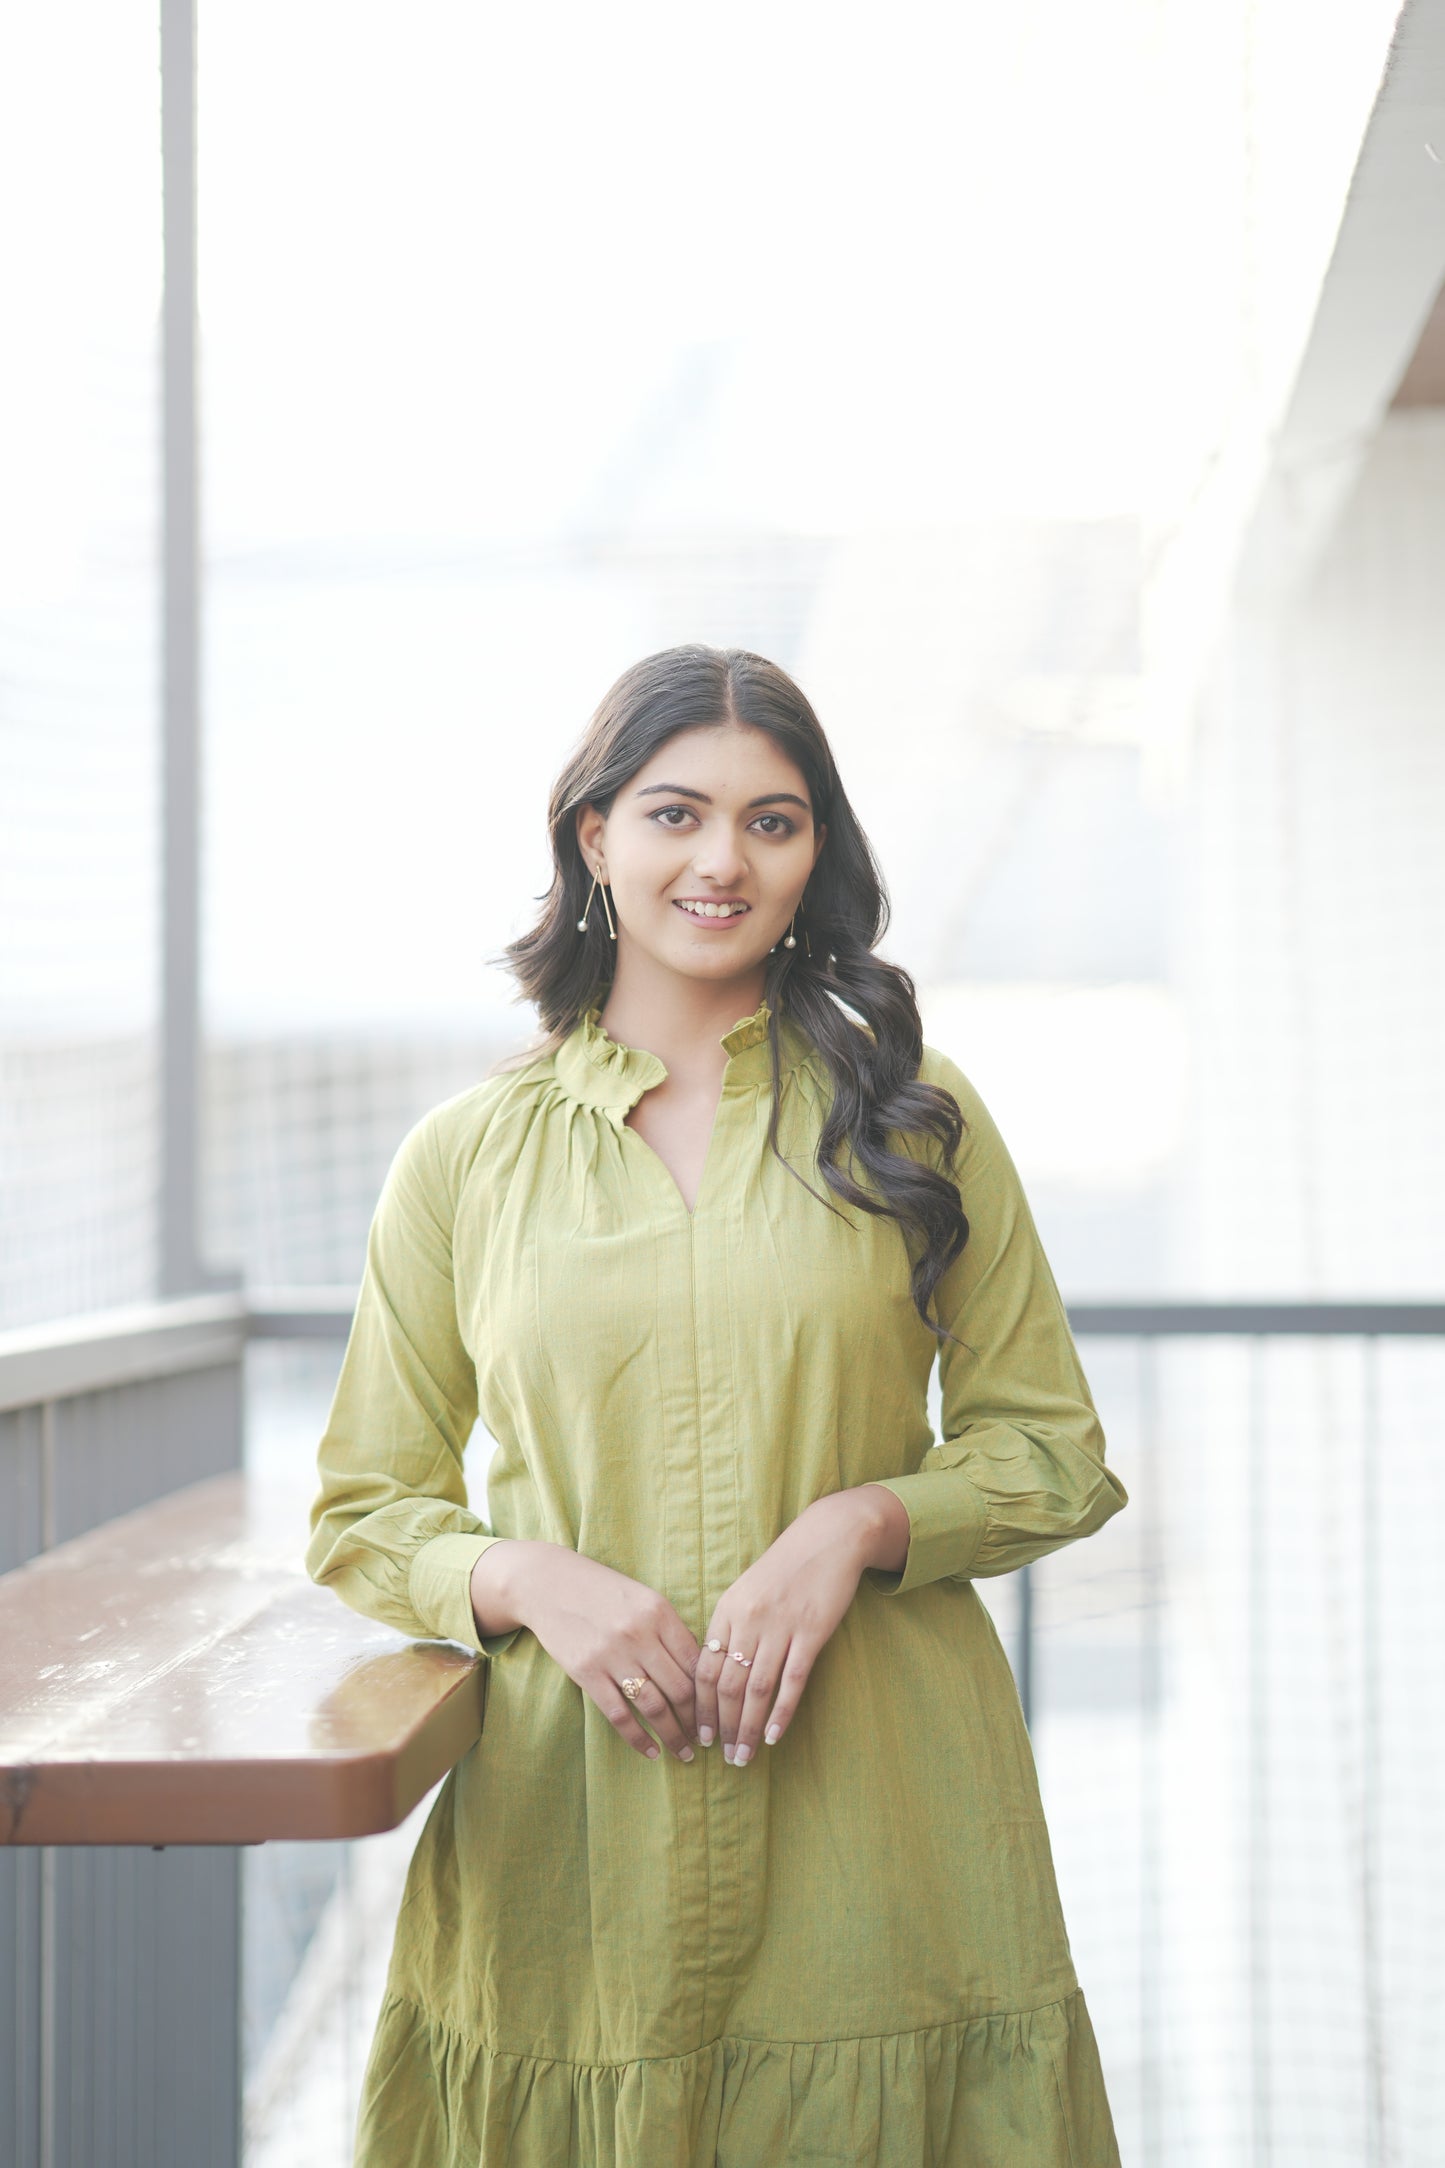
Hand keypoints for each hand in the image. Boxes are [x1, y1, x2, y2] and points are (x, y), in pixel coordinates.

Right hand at [470, 1541, 700, 1762]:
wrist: (548, 1583)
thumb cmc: (602, 1591)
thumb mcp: (643, 1598)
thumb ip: (669, 1630)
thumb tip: (697, 1671)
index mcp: (660, 1612)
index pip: (696, 1662)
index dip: (710, 1693)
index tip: (717, 1712)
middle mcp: (640, 1634)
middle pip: (681, 1689)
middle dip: (697, 1720)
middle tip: (705, 1739)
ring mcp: (613, 1655)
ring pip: (654, 1707)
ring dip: (674, 1736)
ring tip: (684, 1752)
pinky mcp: (587, 1673)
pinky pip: (619, 1715)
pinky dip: (639, 1739)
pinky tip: (652, 1752)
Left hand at [695, 1484, 910, 1765]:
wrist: (826, 1539)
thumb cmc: (784, 1568)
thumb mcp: (746, 1591)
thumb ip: (730, 1627)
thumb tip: (713, 1672)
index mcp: (727, 1610)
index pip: (705, 1669)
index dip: (701, 1707)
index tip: (700, 1736)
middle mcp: (749, 1621)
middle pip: (728, 1685)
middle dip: (723, 1726)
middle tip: (723, 1757)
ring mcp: (780, 1627)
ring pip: (756, 1689)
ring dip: (748, 1727)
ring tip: (745, 1756)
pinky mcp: (811, 1633)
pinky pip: (792, 1681)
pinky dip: (781, 1712)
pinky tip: (774, 1735)